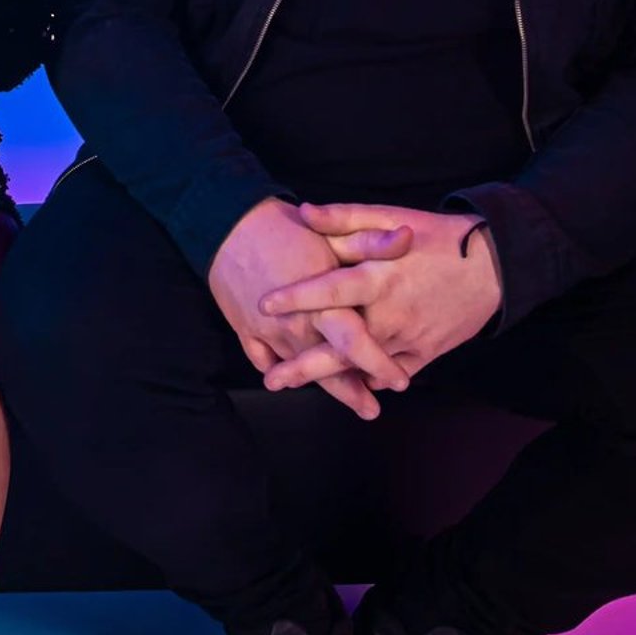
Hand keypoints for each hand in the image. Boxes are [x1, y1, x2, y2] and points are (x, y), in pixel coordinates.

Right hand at [207, 196, 407, 421]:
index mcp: (322, 305)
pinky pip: (263, 360)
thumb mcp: (332, 232)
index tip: (401, 381)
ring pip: (297, 370)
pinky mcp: (245, 330)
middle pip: (328, 370)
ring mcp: (268, 333)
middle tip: (372, 411)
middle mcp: (297, 327)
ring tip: (341, 400)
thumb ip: (371, 242)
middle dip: (352, 393)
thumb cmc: (283, 228)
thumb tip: (410, 237)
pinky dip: (278, 369)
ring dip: (320, 385)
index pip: (357, 344)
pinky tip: (290, 376)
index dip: (381, 365)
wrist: (225, 224)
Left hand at [257, 204, 501, 380]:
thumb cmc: (438, 237)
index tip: (264, 305)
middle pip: (341, 345)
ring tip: (293, 386)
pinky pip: (389, 373)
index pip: (331, 289)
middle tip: (269, 378)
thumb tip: (302, 211)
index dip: (297, 297)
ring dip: (328, 381)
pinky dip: (365, 379)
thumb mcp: (392, 218)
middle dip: (303, 365)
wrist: (495, 266)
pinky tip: (340, 388)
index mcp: (380, 277)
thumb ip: (345, 218)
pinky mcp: (424, 354)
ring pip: (362, 366)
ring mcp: (408, 339)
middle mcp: (391, 313)